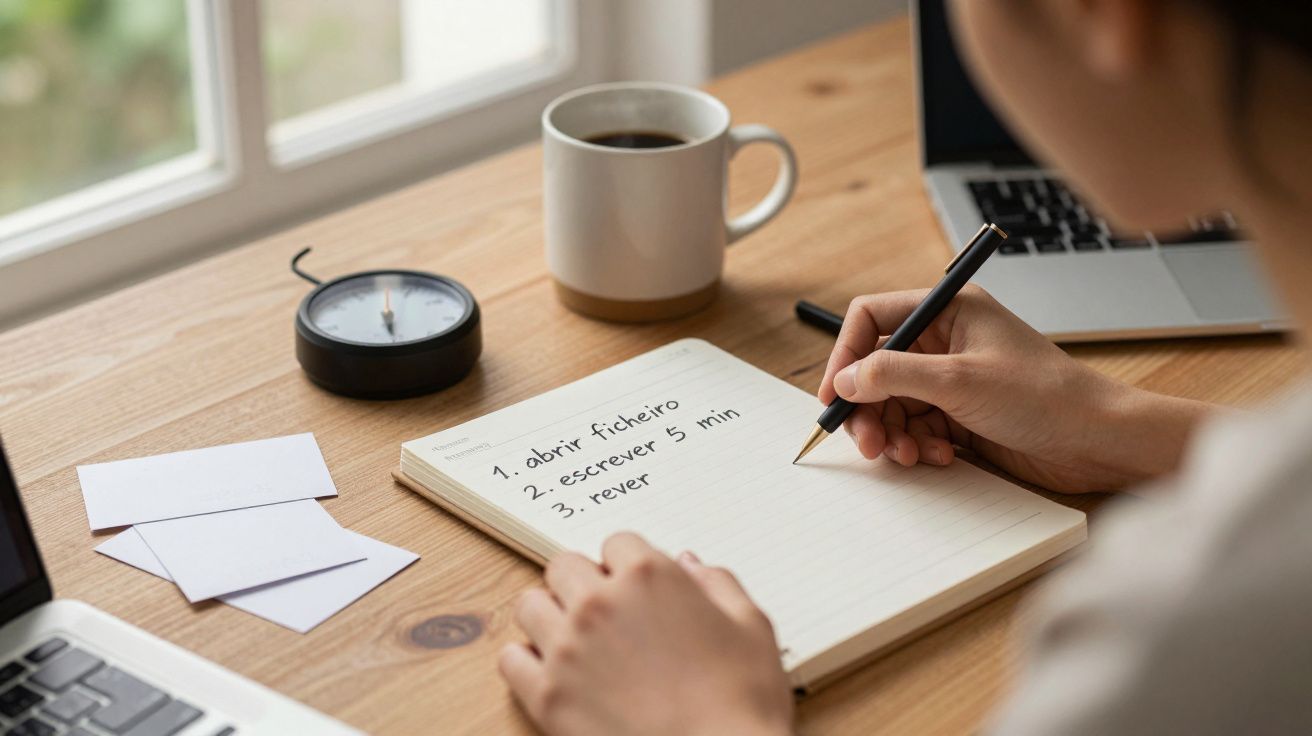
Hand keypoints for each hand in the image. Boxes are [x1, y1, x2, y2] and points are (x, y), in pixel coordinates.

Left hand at [499, 533, 792, 735]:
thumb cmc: (743, 703)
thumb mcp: (753, 628)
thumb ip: (719, 585)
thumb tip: (692, 565)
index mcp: (650, 576)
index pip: (617, 543)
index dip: (628, 565)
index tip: (634, 587)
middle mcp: (600, 603)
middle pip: (564, 566)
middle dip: (582, 582)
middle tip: (603, 610)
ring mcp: (567, 649)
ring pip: (530, 605)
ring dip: (550, 615)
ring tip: (574, 640)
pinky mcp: (547, 696)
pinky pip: (511, 660)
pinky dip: (527, 662)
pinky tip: (553, 673)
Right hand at [819, 286, 1209, 491]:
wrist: (1098, 441)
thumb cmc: (1045, 396)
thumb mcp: (959, 381)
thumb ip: (893, 375)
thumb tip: (845, 380)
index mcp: (948, 310)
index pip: (873, 319)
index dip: (846, 354)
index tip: (835, 395)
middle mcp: (946, 340)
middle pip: (877, 368)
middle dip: (868, 407)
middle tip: (867, 443)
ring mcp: (953, 379)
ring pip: (893, 403)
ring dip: (892, 432)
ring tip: (906, 455)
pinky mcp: (961, 414)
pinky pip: (916, 427)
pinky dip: (916, 444)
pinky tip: (937, 456)